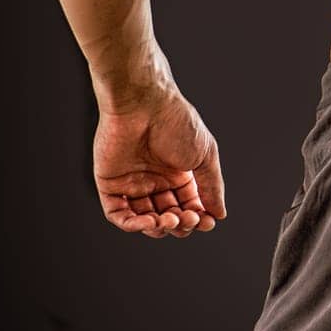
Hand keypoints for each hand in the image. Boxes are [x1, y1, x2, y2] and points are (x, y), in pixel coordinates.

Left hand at [93, 89, 226, 238]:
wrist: (145, 104)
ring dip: (158, 227)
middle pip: (167, 216)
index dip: (197, 219)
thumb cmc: (177, 122)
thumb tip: (220, 214)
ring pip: (144, 220)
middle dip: (180, 224)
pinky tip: (149, 222)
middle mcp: (155, 180)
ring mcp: (132, 183)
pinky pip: (118, 214)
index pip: (188, 206)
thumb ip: (212, 186)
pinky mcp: (110, 184)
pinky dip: (133, 225)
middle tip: (188, 218)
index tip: (207, 221)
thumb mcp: (205, 155)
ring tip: (170, 218)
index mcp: (177, 173)